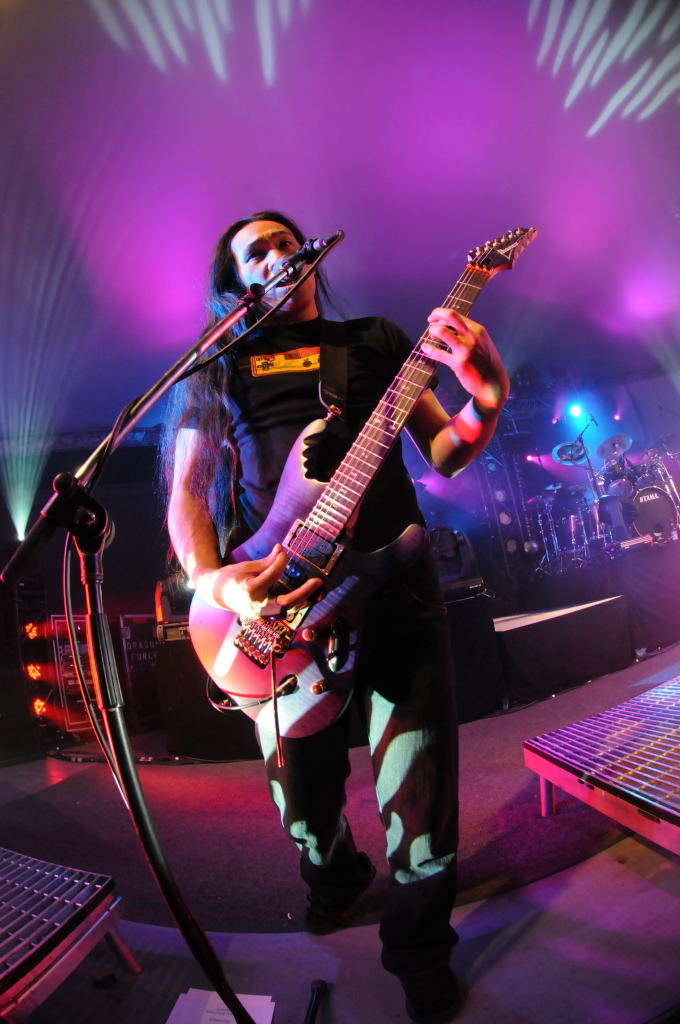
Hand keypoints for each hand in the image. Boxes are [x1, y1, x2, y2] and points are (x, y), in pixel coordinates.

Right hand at [195, 544, 320, 615]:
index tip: (283, 553)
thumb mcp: (246, 566)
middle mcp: (257, 605)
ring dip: (302, 599)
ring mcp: (260, 614)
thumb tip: (281, 549)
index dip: (280, 562)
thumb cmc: (230, 577)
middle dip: (304, 592)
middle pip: (286, 602)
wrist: (216, 594)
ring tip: (314, 586)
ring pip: (286, 609)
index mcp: (250, 589)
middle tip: (318, 581)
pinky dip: (293, 603)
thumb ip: (266, 561)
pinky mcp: (263, 616)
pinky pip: (282, 610)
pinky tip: (304, 594)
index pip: (272, 574)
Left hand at [422, 308, 508, 411]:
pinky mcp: (459, 364)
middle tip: (430, 320)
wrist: (494, 385)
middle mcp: (472, 337)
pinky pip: (439, 353)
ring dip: (432, 332)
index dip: (442, 315)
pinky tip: (425, 348)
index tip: (435, 319)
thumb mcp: (484, 344)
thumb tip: (452, 327)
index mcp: (478, 330)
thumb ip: (471, 335)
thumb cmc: (487, 365)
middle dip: (436, 315)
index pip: (456, 315)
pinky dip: (429, 349)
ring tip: (430, 337)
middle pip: (450, 316)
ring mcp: (465, 350)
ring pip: (442, 332)